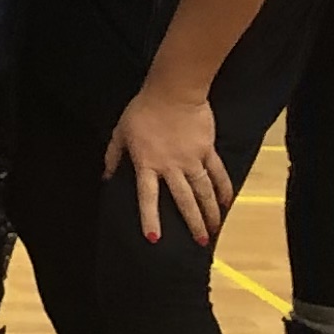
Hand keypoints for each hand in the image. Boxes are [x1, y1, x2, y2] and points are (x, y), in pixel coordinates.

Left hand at [105, 82, 227, 244]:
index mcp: (148, 164)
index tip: (154, 238)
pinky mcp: (207, 150)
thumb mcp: (120, 132)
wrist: (173, 91)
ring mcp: (192, 159)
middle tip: (201, 243)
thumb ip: (114, 156)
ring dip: (210, 212)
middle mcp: (171, 166)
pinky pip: (218, 173)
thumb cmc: (143, 110)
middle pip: (184, 200)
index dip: (150, 218)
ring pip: (204, 191)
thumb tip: (107, 176)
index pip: (148, 197)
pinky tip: (227, 202)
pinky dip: (223, 188)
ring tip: (215, 230)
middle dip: (192, 223)